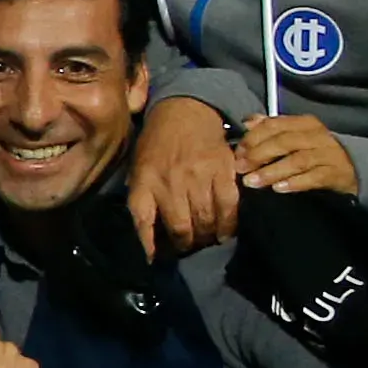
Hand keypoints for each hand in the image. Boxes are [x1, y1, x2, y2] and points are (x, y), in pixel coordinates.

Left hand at [125, 94, 245, 253]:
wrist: (185, 110)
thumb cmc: (158, 143)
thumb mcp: (138, 168)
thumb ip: (141, 199)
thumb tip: (149, 237)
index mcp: (144, 181)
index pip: (143, 223)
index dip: (150, 247)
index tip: (157, 258)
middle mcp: (169, 182)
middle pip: (181, 229)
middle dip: (186, 244)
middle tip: (189, 245)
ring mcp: (197, 176)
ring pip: (206, 221)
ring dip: (208, 237)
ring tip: (208, 239)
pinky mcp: (222, 170)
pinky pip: (228, 206)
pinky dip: (228, 225)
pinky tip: (226, 232)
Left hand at [230, 113, 361, 196]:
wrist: (353, 168)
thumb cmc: (316, 151)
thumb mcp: (296, 135)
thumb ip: (272, 127)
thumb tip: (248, 121)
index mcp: (305, 123)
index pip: (275, 125)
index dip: (254, 138)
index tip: (238, 152)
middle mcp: (318, 136)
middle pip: (284, 142)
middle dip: (259, 155)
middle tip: (240, 168)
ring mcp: (328, 154)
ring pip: (297, 160)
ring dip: (272, 171)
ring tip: (253, 182)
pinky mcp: (335, 173)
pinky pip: (314, 177)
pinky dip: (295, 183)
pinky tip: (278, 189)